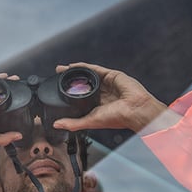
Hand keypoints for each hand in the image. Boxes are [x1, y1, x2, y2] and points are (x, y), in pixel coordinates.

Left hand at [51, 63, 178, 132]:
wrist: (135, 109)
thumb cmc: (118, 118)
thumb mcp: (91, 121)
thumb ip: (74, 123)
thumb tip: (57, 125)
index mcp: (97, 105)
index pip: (80, 97)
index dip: (69, 92)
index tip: (57, 89)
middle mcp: (102, 93)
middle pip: (82, 83)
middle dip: (69, 79)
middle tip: (57, 75)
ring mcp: (106, 84)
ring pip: (88, 75)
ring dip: (74, 71)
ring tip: (61, 69)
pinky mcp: (111, 75)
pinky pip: (95, 69)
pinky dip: (83, 66)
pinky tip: (73, 66)